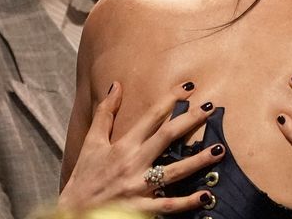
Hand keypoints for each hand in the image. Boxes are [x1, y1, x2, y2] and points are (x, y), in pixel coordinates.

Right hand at [58, 81, 224, 213]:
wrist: (72, 213)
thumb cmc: (85, 177)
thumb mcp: (91, 143)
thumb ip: (105, 114)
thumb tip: (116, 85)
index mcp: (123, 146)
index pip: (151, 117)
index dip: (171, 100)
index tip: (189, 87)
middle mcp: (132, 163)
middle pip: (166, 137)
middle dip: (189, 121)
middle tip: (210, 108)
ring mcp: (138, 187)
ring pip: (174, 171)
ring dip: (198, 161)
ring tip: (219, 150)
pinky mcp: (141, 208)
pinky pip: (168, 205)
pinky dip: (187, 202)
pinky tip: (206, 195)